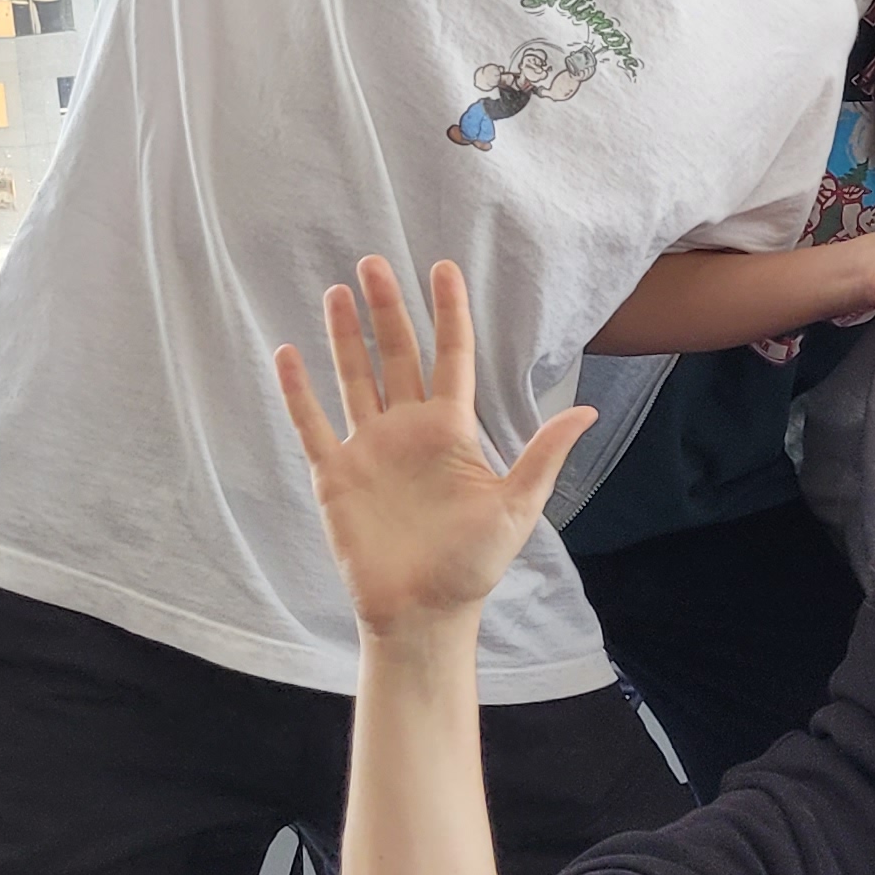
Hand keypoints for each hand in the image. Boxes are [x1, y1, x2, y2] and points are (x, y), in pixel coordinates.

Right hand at [277, 259, 594, 638]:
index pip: (450, 357)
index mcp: (452, 432)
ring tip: (338, 291)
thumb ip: (542, 455)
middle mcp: (408, 431)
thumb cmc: (473, 565)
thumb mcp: (517, 508)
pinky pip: (313, 424)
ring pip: (354, 378)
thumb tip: (585, 412)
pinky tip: (289, 353)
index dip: (447, 313)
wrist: (424, 613)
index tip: (442, 268)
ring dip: (345, 337)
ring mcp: (369, 449)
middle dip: (388, 310)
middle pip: (396, 355)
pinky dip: (299, 390)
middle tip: (375, 262)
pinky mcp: (335, 475)